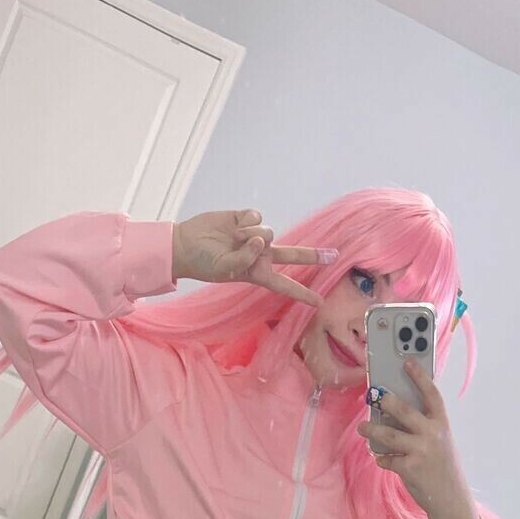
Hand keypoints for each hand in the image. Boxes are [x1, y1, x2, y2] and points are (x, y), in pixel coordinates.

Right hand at [171, 209, 332, 305]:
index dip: (303, 294)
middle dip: (313, 256)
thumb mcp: (225, 268)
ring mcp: (254, 236)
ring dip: (250, 234)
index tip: (320, 302)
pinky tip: (233, 225)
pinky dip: (245, 220)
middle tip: (333, 255)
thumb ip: (246, 257)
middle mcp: (260, 255)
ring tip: (233, 238)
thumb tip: (261, 239)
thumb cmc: (203, 263)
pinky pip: (256, 216)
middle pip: (292, 255)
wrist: (186, 243)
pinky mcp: (246, 218)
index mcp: (257, 273)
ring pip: (268, 231)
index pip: (285, 285)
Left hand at [358, 361, 482, 518]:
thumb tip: (393, 413)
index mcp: (442, 423)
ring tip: (363, 427)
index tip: (407, 362)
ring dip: (372, 430)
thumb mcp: (439, 442)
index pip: (431, 394)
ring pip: (389, 435)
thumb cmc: (442, 466)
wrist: (450, 498)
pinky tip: (382, 459)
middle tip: (373, 395)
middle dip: (386, 401)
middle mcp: (433, 434)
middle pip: (404, 410)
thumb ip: (423, 427)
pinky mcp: (410, 468)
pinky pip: (387, 458)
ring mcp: (421, 451)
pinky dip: (382, 458)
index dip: (419, 376)